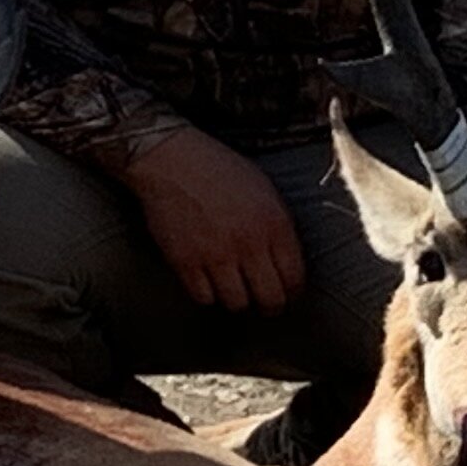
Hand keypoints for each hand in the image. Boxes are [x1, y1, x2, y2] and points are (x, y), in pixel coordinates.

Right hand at [126, 128, 305, 314]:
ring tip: (233, 288)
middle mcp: (248, 243)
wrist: (171, 159)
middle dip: (270, 306)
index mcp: (273, 223)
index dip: (293, 292)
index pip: (294, 278)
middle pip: (270, 299)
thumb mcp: (264, 189)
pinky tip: (207, 280)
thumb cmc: (218, 169)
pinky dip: (207, 293)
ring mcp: (216, 254)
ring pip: (237, 303)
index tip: (287, 293)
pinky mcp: (186, 262)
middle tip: (264, 303)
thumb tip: (287, 262)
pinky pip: (204, 297)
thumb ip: (278, 226)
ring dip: (237, 299)